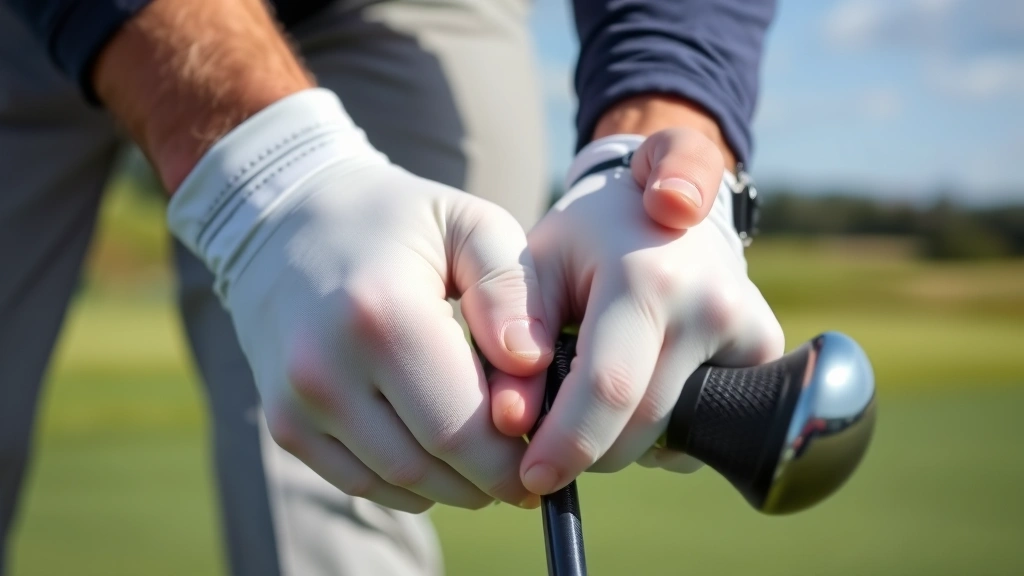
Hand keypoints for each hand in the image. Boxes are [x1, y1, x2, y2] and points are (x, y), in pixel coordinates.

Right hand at [169, 89, 551, 511]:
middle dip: (491, 478)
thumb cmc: (399, 221)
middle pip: (432, 466)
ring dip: (454, 485)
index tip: (548, 443)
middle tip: (527, 461)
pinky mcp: (285, 424)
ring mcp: (296, 403)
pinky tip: (439, 454)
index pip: (465, 428)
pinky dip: (410, 483)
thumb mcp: (469, 224)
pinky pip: (362, 483)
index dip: (516, 455)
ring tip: (488, 455)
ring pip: (398, 484)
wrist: (286, 221)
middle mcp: (326, 368)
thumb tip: (533, 363)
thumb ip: (513, 288)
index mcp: (383, 314)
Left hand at [491, 130, 783, 494]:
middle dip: (590, 450)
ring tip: (596, 394)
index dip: (568, 444)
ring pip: (678, 434)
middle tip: (553, 437)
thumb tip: (511, 416)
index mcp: (648, 277)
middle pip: (644, 425)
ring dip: (625, 441)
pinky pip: (709, 425)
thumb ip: (512, 328)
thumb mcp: (537, 260)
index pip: (608, 388)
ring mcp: (748, 328)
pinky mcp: (767, 349)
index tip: (532, 478)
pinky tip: (642, 387)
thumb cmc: (589, 236)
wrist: (669, 196)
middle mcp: (710, 303)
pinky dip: (665, 431)